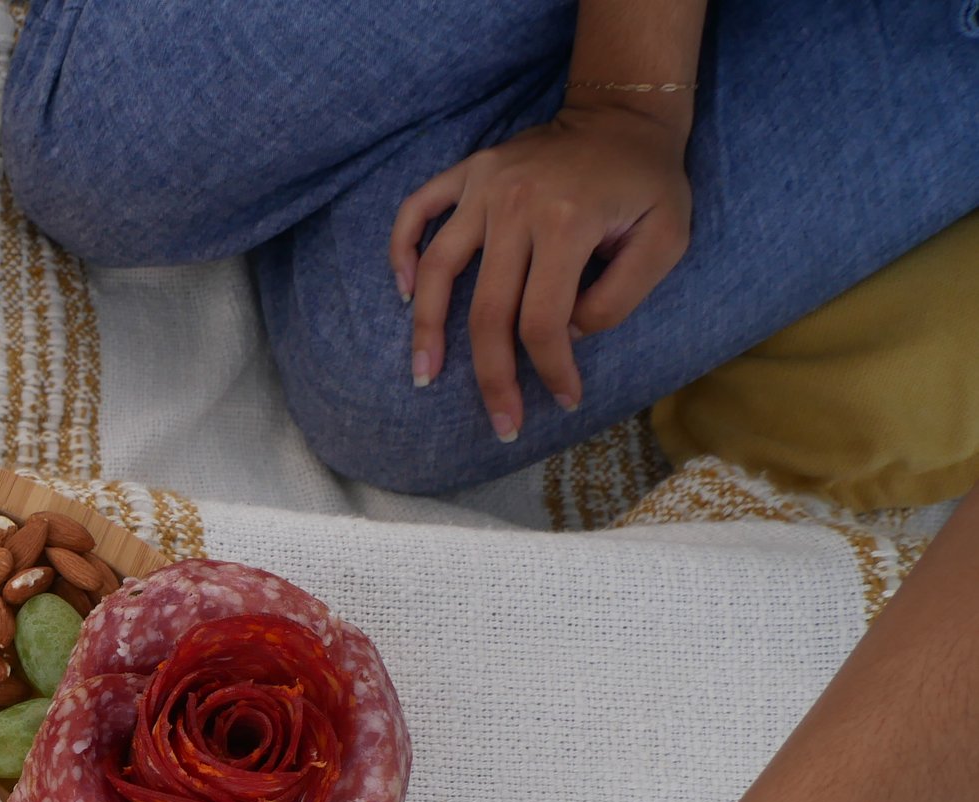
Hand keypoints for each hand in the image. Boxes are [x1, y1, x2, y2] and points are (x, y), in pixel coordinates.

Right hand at [391, 98, 692, 440]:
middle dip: (492, 377)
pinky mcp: (468, 172)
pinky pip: (416, 211)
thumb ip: (621, 295)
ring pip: (437, 270)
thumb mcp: (667, 239)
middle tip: (500, 422)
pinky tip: (402, 293)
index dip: (551, 370)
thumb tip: (568, 332)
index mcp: (567, 223)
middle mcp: (516, 205)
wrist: (624, 111)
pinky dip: (401, 250)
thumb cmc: (648, 181)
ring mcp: (485, 186)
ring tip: (424, 374)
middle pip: (487, 312)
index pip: (543, 320)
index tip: (563, 399)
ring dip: (425, 330)